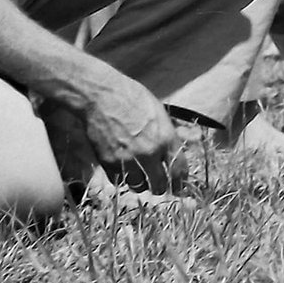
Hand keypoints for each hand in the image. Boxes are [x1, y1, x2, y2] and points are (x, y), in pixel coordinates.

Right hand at [78, 67, 182, 192]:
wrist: (102, 96)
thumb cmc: (132, 98)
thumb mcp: (158, 112)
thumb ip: (168, 135)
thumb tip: (177, 151)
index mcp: (165, 138)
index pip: (179, 171)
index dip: (180, 181)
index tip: (179, 184)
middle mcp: (149, 153)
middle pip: (160, 185)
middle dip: (161, 185)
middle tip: (158, 182)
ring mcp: (128, 161)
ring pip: (139, 186)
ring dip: (141, 182)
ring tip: (139, 170)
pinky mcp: (109, 164)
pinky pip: (120, 181)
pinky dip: (122, 176)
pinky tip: (123, 164)